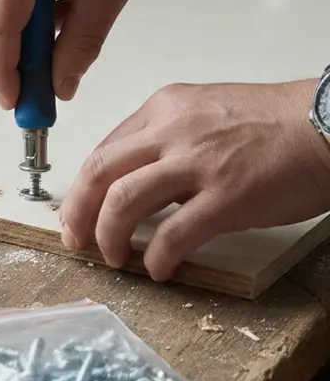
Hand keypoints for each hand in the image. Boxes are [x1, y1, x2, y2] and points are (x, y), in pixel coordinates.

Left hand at [59, 80, 329, 280]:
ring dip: (109, 236)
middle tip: (76, 240)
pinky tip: (158, 270)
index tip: (76, 212)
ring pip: (123, 201)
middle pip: (100, 174)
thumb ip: (165, 140)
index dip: (82, 189)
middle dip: (78, 213)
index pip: (103, 151)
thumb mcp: (203, 113)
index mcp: (163, 110)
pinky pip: (174, 234)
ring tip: (114, 257)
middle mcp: (171, 131)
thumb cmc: (273, 123)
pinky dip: (157, 258)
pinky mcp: (227, 196)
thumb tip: (135, 180)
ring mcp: (197, 163)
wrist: (327, 124)